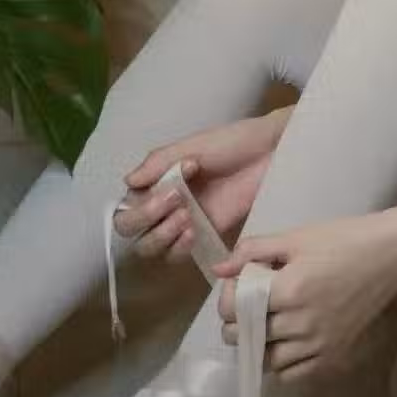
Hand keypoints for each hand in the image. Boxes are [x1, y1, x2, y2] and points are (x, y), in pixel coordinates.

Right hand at [114, 107, 293, 261]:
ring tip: (187, 218)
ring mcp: (183, 220)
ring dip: (161, 235)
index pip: (126, 204)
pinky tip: (194, 233)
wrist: (269, 153)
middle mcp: (163, 203)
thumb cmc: (231, 142)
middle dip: (147, 220)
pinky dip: (178, 248)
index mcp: (157, 179)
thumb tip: (127, 182)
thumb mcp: (193, 145)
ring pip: (150, 246)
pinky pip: (178, 253)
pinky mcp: (205, 234)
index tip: (171, 187)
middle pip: (131, 230)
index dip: (140, 204)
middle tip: (178, 201)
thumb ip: (159, 162)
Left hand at [214, 211, 396, 385]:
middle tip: (248, 302)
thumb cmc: (342, 238)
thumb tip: (219, 268)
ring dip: (260, 343)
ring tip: (269, 321)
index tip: (237, 284)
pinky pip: (295, 373)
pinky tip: (288, 341)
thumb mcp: (296, 237)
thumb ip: (254, 251)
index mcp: (287, 290)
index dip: (227, 297)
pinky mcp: (334, 355)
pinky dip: (284, 362)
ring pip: (268, 359)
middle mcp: (300, 323)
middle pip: (246, 336)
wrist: (388, 254)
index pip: (234, 309)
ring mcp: (318, 343)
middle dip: (237, 320)